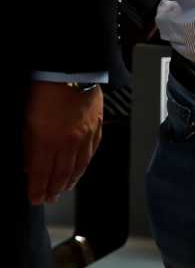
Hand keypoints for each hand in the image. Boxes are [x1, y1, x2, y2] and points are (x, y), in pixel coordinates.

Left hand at [24, 82, 102, 204]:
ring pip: (80, 164)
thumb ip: (29, 146)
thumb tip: (30, 163)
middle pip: (62, 173)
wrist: (70, 68)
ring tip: (66, 187)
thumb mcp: (26, 121)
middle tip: (49, 198)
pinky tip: (83, 166)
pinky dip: (87, 161)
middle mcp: (69, 141)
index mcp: (48, 141)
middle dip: (54, 189)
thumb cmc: (44, 89)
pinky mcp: (96, 124)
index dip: (38, 189)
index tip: (35, 199)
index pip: (42, 174)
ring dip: (72, 179)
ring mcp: (85, 133)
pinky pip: (93, 149)